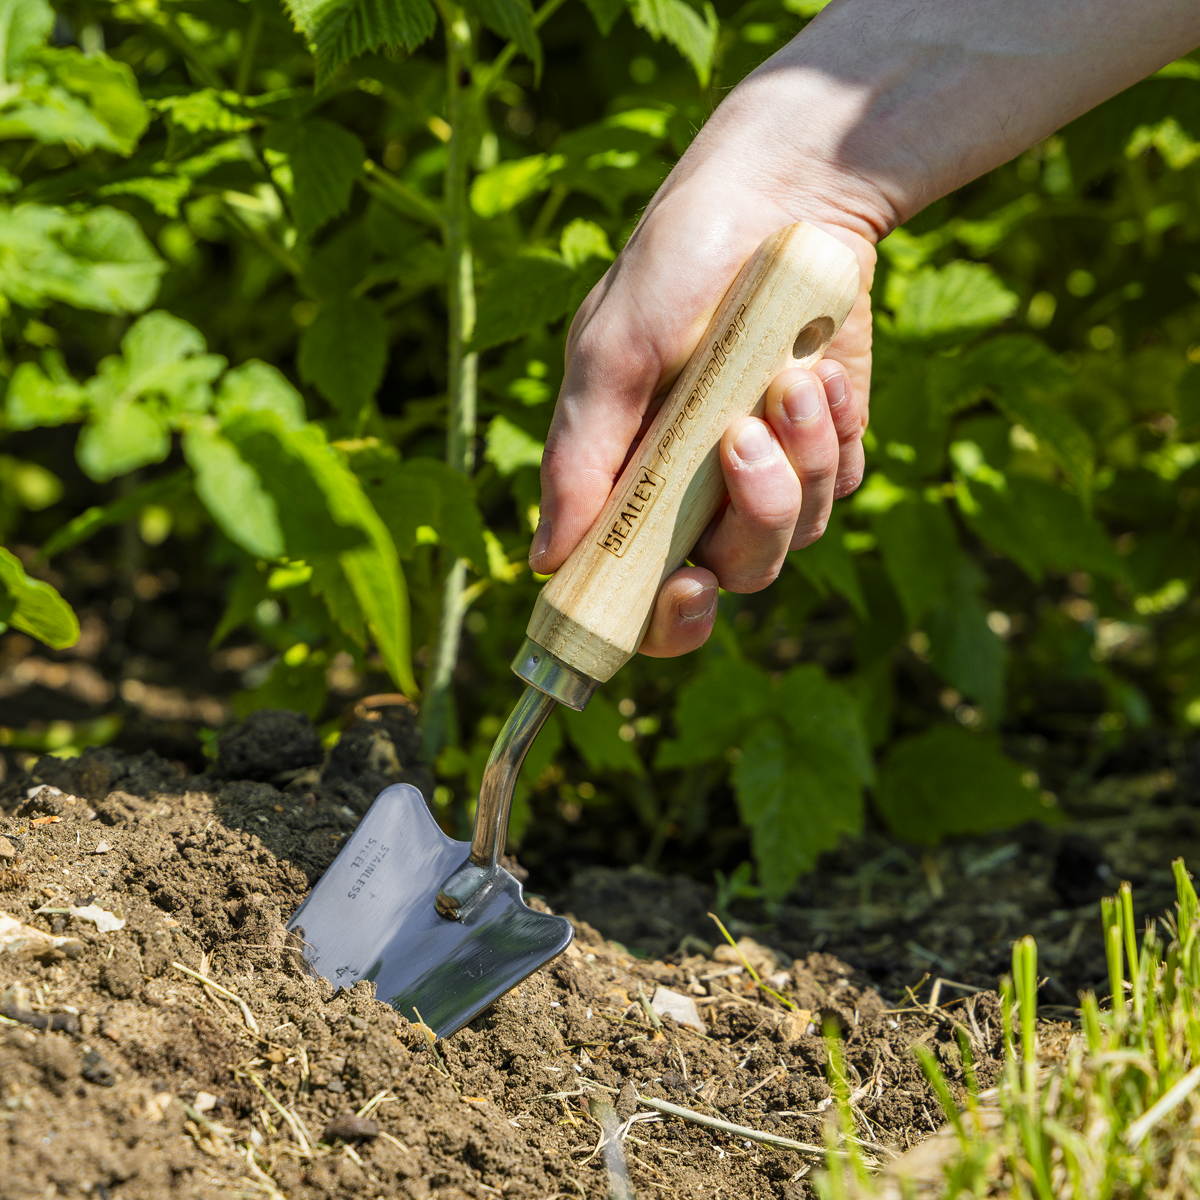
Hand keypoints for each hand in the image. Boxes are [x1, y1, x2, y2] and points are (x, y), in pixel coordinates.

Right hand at [530, 79, 882, 657]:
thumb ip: (580, 457)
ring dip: (799, 460)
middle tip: (741, 438)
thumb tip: (544, 559)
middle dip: (751, 519)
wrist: (781, 197)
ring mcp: (763, 473)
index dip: (662, 619)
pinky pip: (841, 484)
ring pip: (795, 533)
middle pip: (732, 574)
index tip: (686, 590)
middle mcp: (694, 494)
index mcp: (629, 482)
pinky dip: (832, 433)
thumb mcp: (610, 356)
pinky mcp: (825, 445)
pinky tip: (815, 369)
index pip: (639, 592)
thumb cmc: (673, 268)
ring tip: (788, 378)